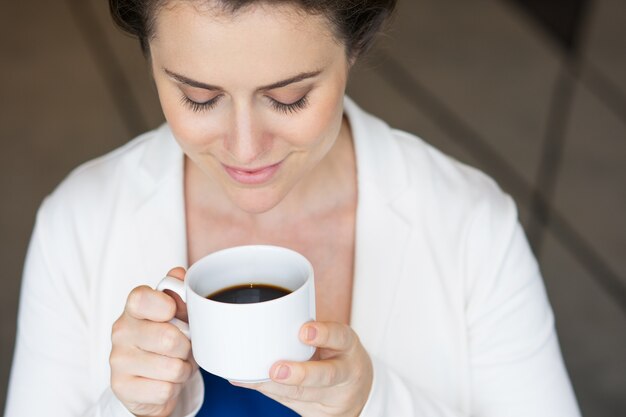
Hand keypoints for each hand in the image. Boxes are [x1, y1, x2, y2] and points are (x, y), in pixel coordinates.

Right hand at [110, 268, 196, 416]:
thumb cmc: (166, 342)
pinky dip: (173, 388)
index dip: (166, 306)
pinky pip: (165, 390)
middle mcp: (121, 331)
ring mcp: (118, 360)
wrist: (150, 381)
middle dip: (186, 347)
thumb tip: (179, 274)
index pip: (142, 299)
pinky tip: (164, 381)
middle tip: (183, 347)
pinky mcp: (121, 388)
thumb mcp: (177, 315)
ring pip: (171, 368)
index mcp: (134, 308)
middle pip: (168, 339)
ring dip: (182, 370)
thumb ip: (180, 292)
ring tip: (175, 364)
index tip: (174, 313)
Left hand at [233, 322, 372, 416]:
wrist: (356, 391)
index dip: (323, 334)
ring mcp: (334, 396)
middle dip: (300, 374)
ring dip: (277, 387)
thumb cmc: (336, 356)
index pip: (340, 337)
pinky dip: (270, 392)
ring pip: (304, 394)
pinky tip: (252, 383)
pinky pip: (293, 404)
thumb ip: (308, 333)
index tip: (304, 331)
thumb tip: (265, 320)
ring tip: (257, 379)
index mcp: (347, 345)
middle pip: (326, 375)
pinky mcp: (321, 413)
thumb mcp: (334, 340)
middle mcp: (345, 372)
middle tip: (277, 370)